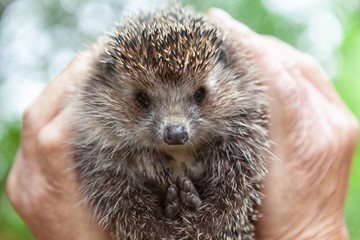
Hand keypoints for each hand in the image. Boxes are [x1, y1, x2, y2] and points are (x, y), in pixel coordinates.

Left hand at [6, 44, 110, 239]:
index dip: (78, 99)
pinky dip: (57, 105)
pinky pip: (35, 129)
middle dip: (70, 78)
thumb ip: (120, 176)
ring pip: (34, 117)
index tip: (105, 70)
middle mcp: (29, 184)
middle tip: (101, 54)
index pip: (53, 136)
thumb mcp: (119, 213)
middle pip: (39, 115)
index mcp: (53, 197)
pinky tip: (80, 96)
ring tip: (92, 66)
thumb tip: (134, 136)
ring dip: (63, 86)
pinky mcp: (24, 177)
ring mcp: (23, 179)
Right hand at [207, 8, 358, 239]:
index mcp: (303, 136)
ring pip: (301, 67)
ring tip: (240, 44)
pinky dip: (284, 67)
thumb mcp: (243, 170)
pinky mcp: (340, 122)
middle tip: (223, 31)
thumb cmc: (270, 215)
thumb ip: (239, 127)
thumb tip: (220, 90)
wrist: (306, 236)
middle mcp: (328, 121)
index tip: (216, 23)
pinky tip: (265, 65)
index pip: (273, 72)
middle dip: (254, 43)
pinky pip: (311, 81)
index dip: (244, 44)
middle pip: (289, 62)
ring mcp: (339, 120)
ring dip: (269, 52)